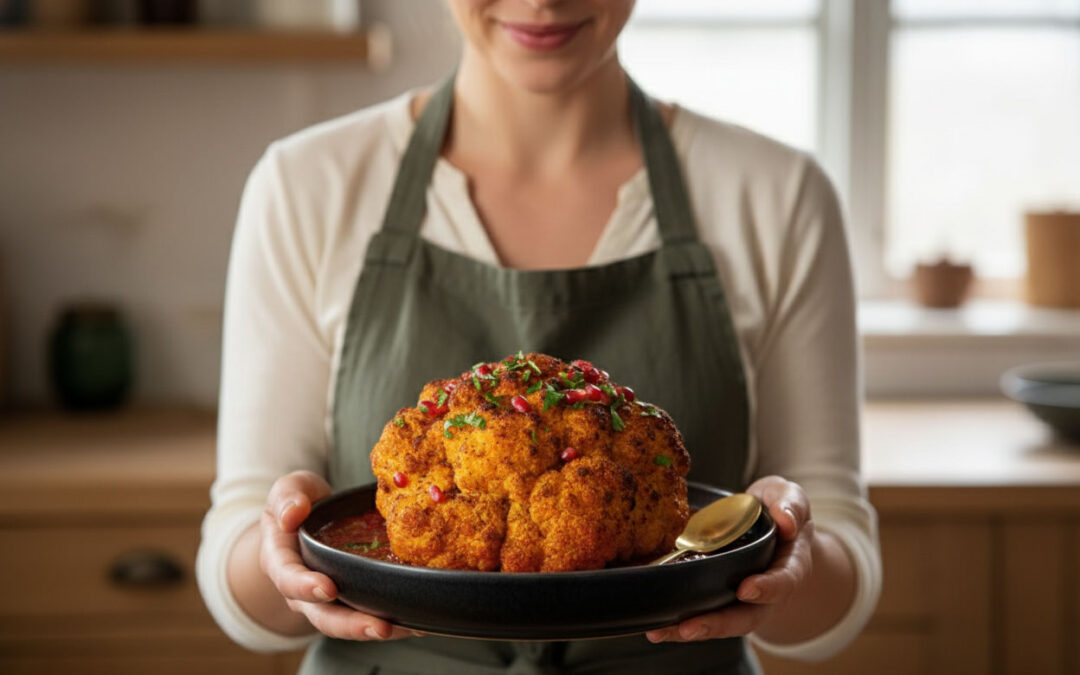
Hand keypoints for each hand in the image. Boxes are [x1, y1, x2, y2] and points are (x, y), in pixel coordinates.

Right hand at [260, 470, 418, 640]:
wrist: (307, 519)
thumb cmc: (299, 502)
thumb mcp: (290, 489)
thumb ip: (288, 498)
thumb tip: (292, 516)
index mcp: (280, 561)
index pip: (289, 578)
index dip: (306, 586)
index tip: (328, 588)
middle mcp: (302, 590)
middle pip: (322, 615)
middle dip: (351, 625)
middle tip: (380, 627)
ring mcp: (327, 600)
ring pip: (348, 623)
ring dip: (376, 629)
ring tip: (407, 628)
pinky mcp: (351, 600)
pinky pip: (368, 615)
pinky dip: (393, 623)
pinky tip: (418, 623)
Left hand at [645, 476, 813, 642]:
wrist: (773, 526)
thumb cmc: (779, 510)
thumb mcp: (788, 497)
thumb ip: (790, 505)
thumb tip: (786, 521)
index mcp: (789, 566)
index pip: (783, 581)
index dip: (767, 588)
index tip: (745, 589)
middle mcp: (768, 592)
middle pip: (747, 616)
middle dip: (718, 623)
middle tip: (690, 628)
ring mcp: (743, 601)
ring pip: (722, 623)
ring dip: (692, 630)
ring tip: (661, 632)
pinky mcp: (720, 599)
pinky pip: (703, 615)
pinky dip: (678, 625)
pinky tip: (655, 628)